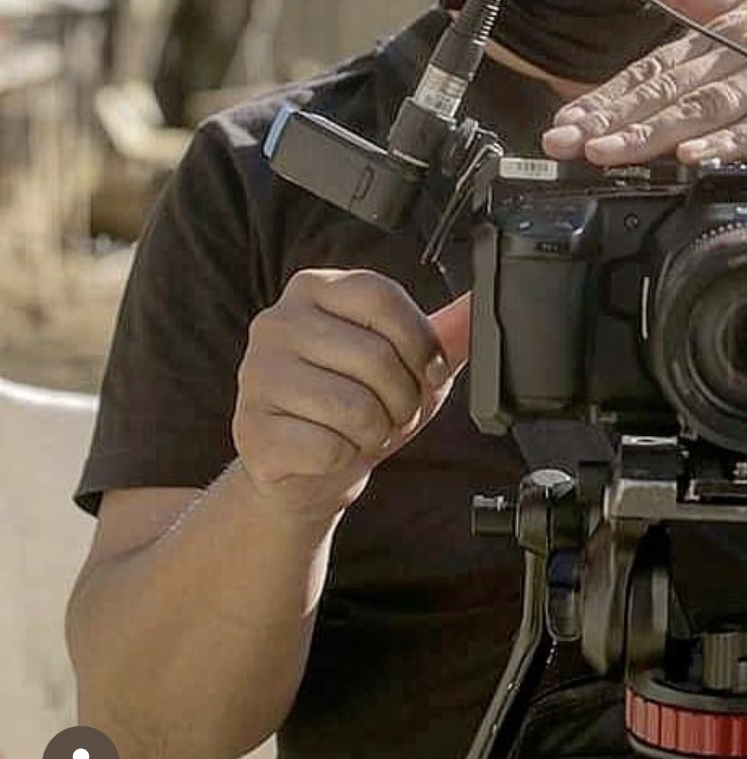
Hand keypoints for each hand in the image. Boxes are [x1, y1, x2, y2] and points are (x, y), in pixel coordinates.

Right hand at [232, 271, 469, 522]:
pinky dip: (346, 459)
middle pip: (375, 355)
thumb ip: (445, 329)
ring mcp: (257, 375)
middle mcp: (278, 322)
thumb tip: (484, 298)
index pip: (382, 297)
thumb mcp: (405, 360)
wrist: (308, 469)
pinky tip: (334, 451)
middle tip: (395, 413)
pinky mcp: (250, 429)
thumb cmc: (356, 403)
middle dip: (404, 399)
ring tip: (365, 431)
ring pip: (354, 407)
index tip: (429, 372)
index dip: (420, 343)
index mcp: (315, 289)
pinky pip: (328, 448)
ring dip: (377, 432)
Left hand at [542, 0, 746, 164]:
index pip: (656, 67)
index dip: (608, 96)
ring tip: (611, 153)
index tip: (566, 121)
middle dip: (614, 119)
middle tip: (565, 143)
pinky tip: (699, 157)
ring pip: (711, 106)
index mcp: (731, 30)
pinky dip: (734, 142)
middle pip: (672, 89)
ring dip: (656, 132)